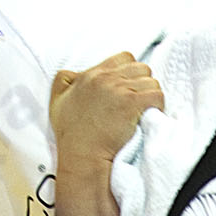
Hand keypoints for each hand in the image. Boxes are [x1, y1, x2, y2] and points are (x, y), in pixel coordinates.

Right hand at [49, 52, 164, 166]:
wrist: (82, 157)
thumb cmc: (72, 135)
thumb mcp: (57, 101)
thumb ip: (63, 81)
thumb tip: (72, 74)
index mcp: (91, 75)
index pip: (124, 58)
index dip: (131, 73)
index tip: (129, 89)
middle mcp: (105, 78)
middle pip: (141, 69)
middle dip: (142, 84)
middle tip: (138, 102)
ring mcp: (119, 90)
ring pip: (151, 82)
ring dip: (151, 96)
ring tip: (143, 111)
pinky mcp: (132, 104)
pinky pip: (157, 96)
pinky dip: (158, 106)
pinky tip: (149, 117)